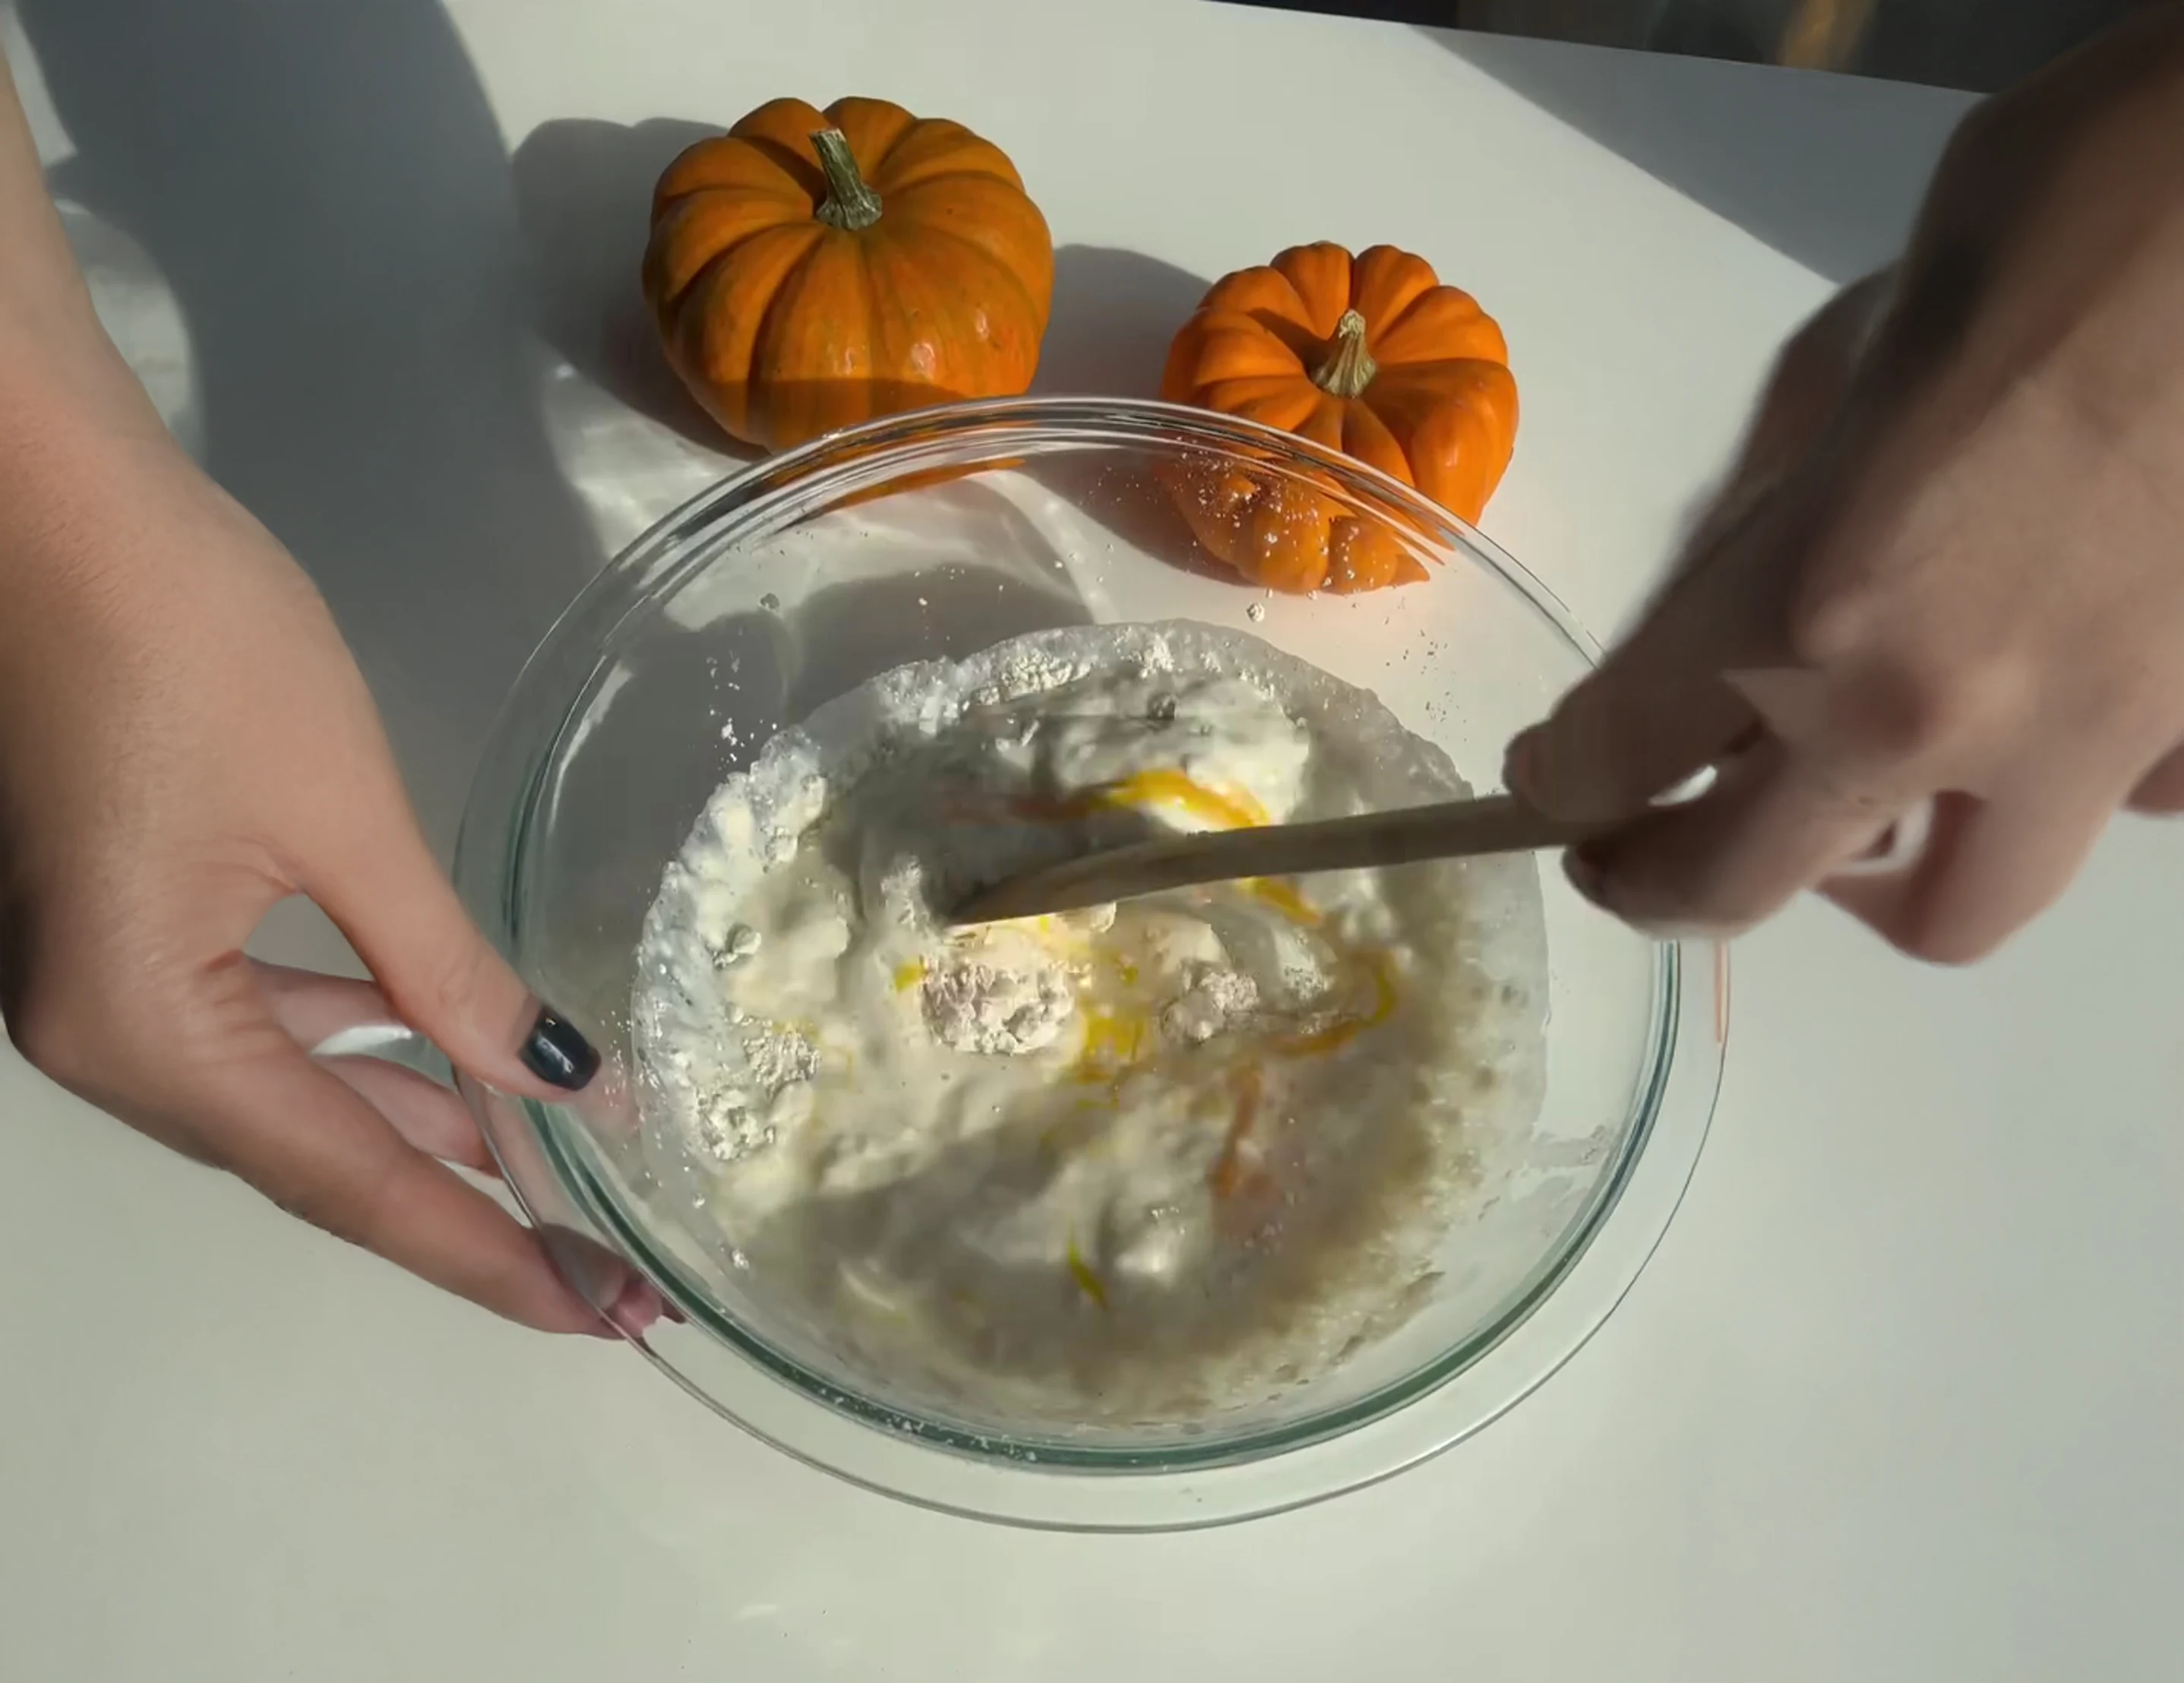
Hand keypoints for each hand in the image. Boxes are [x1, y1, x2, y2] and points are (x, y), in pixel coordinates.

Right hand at [0, 383, 655, 1335]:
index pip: (348, 1181)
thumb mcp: (346, 819)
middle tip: (601, 1267)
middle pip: (310, 1157)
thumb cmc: (193, 644)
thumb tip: (565, 1084)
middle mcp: (97, 1038)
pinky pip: (249, 1024)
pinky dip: (351, 1047)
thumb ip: (451, 974)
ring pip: (283, 1094)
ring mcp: (92, 980)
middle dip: (461, 1205)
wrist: (39, 493)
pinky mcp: (111, 919)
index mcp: (139, 1031)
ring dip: (414, 1125)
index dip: (483, 1252)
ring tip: (548, 1175)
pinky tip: (438, 1059)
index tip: (600, 1314)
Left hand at [1506, 7, 2183, 960]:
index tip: (1550, 779)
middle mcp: (1935, 711)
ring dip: (1866, 874)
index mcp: (1808, 603)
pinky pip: (2110, 819)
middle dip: (1659, 880)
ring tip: (1849, 802)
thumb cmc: (2065, 212)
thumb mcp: (1842, 352)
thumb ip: (1761, 509)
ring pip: (1949, 909)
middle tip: (1633, 851)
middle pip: (1740, 886)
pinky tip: (2043, 708)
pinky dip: (2055, 791)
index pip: (1620, 754)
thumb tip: (1710, 600)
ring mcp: (2090, 743)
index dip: (1561, 778)